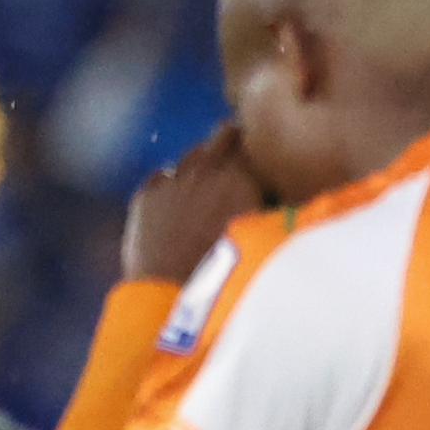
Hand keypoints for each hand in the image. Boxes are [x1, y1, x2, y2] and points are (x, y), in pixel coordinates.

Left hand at [125, 123, 266, 285]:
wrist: (171, 293)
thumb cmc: (230, 270)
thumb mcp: (265, 235)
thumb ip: (276, 208)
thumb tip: (285, 193)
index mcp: (242, 176)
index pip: (254, 140)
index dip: (262, 143)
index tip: (268, 150)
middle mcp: (206, 169)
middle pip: (224, 135)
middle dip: (235, 140)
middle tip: (244, 152)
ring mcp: (172, 180)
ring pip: (193, 154)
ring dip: (205, 160)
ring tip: (213, 176)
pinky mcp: (145, 196)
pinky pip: (163, 175)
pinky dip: (174, 181)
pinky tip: (180, 196)